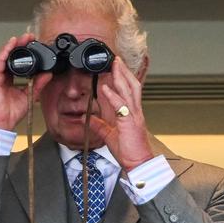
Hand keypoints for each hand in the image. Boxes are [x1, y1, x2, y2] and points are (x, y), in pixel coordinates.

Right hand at [0, 33, 51, 130]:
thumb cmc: (8, 114)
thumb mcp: (28, 96)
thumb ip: (37, 84)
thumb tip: (47, 74)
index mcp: (7, 79)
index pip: (15, 61)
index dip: (23, 51)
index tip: (34, 44)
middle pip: (8, 55)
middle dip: (19, 45)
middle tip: (30, 37)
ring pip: (2, 55)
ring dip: (12, 46)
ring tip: (22, 38)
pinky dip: (4, 52)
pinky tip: (11, 45)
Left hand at [90, 57, 153, 171]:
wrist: (138, 163)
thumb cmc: (128, 151)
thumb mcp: (109, 135)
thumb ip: (99, 125)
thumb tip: (85, 118)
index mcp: (130, 113)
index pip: (127, 91)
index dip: (122, 78)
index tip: (114, 67)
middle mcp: (134, 111)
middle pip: (131, 85)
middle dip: (123, 71)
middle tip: (116, 59)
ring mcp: (134, 116)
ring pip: (129, 91)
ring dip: (120, 77)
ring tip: (114, 65)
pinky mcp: (130, 123)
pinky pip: (121, 106)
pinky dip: (113, 95)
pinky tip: (105, 88)